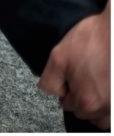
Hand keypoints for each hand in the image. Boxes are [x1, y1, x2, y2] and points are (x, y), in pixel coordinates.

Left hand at [39, 2, 109, 127]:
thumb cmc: (90, 41)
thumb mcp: (58, 57)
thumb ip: (50, 81)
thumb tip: (56, 94)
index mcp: (86, 102)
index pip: (66, 105)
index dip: (65, 88)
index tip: (71, 74)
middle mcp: (105, 110)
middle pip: (84, 112)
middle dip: (80, 97)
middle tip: (83, 75)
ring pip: (100, 117)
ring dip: (96, 105)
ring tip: (95, 83)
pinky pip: (112, 114)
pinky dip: (108, 105)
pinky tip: (104, 87)